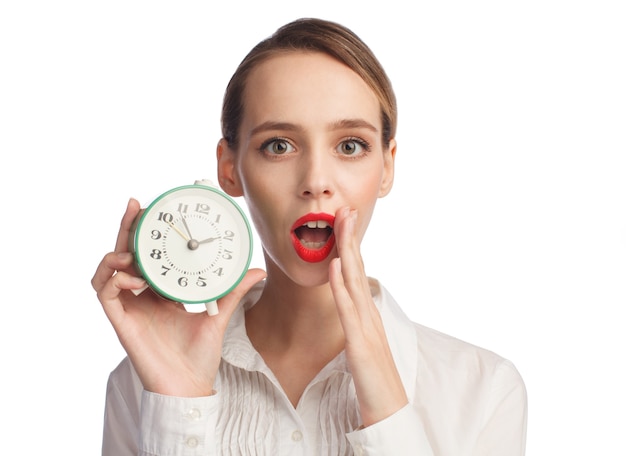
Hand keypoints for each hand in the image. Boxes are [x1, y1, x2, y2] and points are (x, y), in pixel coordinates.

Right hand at [92, 198, 265, 396]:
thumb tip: (257, 269)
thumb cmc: (199, 354)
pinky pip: (105, 293)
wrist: (190, 385)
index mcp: (160, 292)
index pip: (149, 255)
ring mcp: (129, 308)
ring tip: (132, 247)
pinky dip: (114, 279)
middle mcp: (141, 296)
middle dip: (127, 229)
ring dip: (116, 252)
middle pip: (126, 254)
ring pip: (108, 271)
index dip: (149, 233)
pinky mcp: (121, 322)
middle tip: (136, 205)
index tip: (158, 209)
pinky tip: (133, 277)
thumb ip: (233, 290)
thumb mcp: (218, 314)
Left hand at [329, 207, 407, 426]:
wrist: (391, 413)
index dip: (350, 246)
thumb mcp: (362, 346)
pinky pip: (348, 312)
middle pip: (358, 269)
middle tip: (345, 208)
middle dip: (351, 237)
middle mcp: (369, 316)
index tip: (344, 221)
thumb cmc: (375, 381)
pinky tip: (335, 267)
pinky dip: (341, 287)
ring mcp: (367, 329)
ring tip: (341, 224)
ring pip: (354, 282)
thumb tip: (344, 304)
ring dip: (347, 250)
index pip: (357, 273)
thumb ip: (355, 324)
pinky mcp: (361, 346)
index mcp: (367, 316)